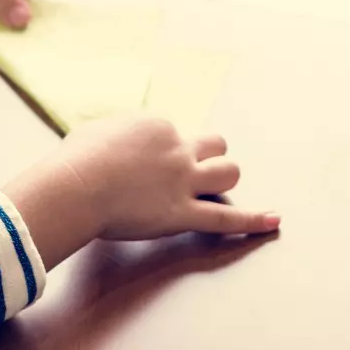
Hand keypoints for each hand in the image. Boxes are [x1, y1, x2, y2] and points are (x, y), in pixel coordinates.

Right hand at [57, 117, 279, 240]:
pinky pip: (226, 219)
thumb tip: (109, 141)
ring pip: (228, 174)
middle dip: (209, 157)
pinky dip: (254, 221)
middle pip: (215, 145)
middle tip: (192, 171)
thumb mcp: (94, 132)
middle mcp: (178, 150)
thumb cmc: (75, 161)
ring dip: (224, 180)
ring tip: (214, 191)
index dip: (165, 151)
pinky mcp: (183, 214)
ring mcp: (183, 182)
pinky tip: (274, 221)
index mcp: (158, 128)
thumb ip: (112, 135)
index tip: (146, 164)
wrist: (76, 186)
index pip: (176, 134)